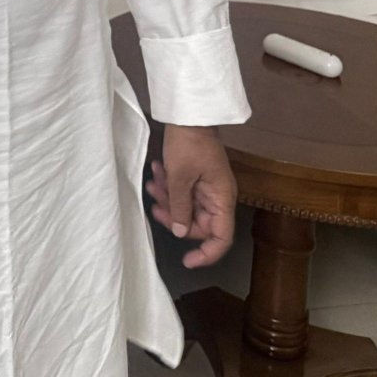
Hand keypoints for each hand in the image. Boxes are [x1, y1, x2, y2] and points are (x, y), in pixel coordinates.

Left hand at [147, 124, 236, 268]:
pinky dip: (169, 187)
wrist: (188, 114)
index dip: (207, 254)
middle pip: (198, 224)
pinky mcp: (197, 179)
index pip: (221, 238)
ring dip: (168, 199)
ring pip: (186, 208)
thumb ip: (181, 208)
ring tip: (154, 182)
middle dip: (174, 216)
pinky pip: (183, 193)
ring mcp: (207, 188)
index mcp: (222, 199)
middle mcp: (218, 197)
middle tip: (155, 205)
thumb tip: (182, 233)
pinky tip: (157, 172)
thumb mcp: (179, 177)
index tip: (187, 261)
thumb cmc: (188, 142)